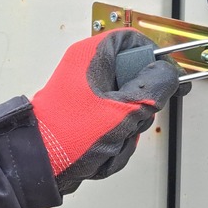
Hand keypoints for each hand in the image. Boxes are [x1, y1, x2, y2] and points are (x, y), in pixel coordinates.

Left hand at [29, 29, 188, 194]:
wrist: (37, 166)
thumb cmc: (66, 134)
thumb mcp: (121, 110)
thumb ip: (152, 90)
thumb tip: (169, 74)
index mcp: (91, 56)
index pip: (134, 41)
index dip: (155, 58)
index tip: (168, 78)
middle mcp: (87, 71)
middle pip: (135, 79)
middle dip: (138, 109)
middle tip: (132, 120)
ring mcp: (86, 95)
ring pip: (127, 107)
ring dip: (126, 132)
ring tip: (111, 141)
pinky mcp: (85, 117)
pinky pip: (115, 125)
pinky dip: (114, 142)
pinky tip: (102, 152)